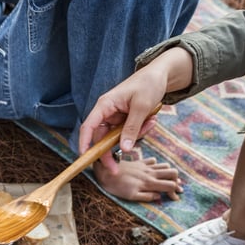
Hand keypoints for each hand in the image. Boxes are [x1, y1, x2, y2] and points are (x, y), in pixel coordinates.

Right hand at [78, 47, 193, 174]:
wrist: (160, 75)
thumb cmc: (148, 84)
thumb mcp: (142, 107)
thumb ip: (132, 128)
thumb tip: (124, 149)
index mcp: (105, 105)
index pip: (88, 127)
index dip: (84, 143)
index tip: (84, 158)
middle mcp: (106, 112)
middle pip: (101, 138)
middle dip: (111, 152)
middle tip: (116, 169)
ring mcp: (115, 117)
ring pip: (117, 138)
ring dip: (134, 136)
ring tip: (151, 122)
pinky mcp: (124, 120)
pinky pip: (128, 133)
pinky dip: (139, 131)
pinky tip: (151, 120)